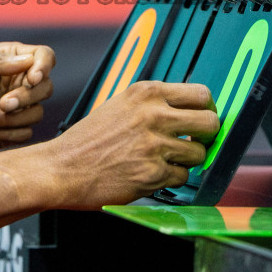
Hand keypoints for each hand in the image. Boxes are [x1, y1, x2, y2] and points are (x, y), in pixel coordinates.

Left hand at [0, 42, 55, 153]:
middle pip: (46, 88)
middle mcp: (16, 83)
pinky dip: (8, 134)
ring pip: (37, 113)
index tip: (31, 79)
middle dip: (27, 97)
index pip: (43, 57)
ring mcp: (14, 109)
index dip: (43, 67)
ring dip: (13, 119)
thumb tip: (27, 60)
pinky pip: (25, 134)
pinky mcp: (9, 131)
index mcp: (9, 61)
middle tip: (2, 103)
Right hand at [45, 81, 219, 207]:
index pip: (201, 93)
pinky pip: (182, 176)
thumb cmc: (88, 140)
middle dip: (206, 135)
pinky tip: (152, 174)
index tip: (202, 117)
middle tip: (195, 140)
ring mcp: (155, 145)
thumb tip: (189, 110)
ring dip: (187, 160)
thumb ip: (153, 104)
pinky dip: (171, 178)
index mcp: (146, 92)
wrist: (61, 168)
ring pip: (199, 153)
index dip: (206, 108)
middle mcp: (153, 115)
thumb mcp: (120, 105)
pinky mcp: (153, 174)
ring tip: (166, 160)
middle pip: (210, 122)